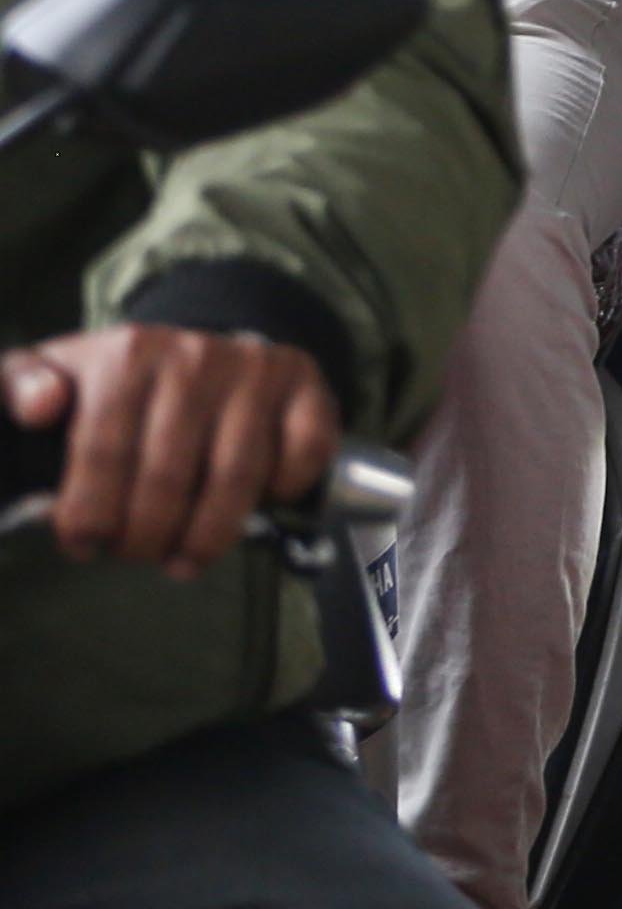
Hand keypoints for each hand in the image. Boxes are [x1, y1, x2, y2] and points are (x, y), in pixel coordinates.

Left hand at [2, 324, 337, 580]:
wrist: (196, 348)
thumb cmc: (115, 379)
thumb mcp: (52, 371)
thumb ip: (18, 386)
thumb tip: (39, 407)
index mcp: (127, 354)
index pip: (103, 452)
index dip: (90, 513)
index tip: (83, 546)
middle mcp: (196, 356)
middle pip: (170, 476)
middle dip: (146, 535)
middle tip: (136, 555)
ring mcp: (256, 371)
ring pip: (236, 477)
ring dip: (208, 536)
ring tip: (184, 560)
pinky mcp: (306, 384)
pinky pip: (304, 454)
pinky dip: (281, 493)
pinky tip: (254, 510)